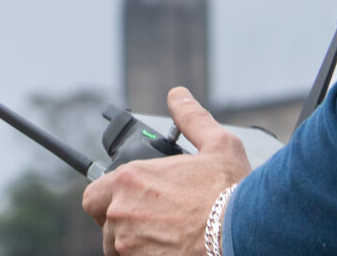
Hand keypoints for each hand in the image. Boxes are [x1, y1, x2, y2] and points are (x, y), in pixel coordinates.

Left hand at [80, 87, 250, 255]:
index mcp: (131, 180)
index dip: (106, 199)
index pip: (93, 195)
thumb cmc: (230, 192)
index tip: (125, 201)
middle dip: (123, 223)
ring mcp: (130, 246)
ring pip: (119, 249)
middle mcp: (122, 214)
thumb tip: (178, 97)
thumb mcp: (217, 144)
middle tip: (151, 220)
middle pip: (106, 225)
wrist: (243, 233)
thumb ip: (191, 118)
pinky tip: (172, 250)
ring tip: (166, 236)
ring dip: (135, 244)